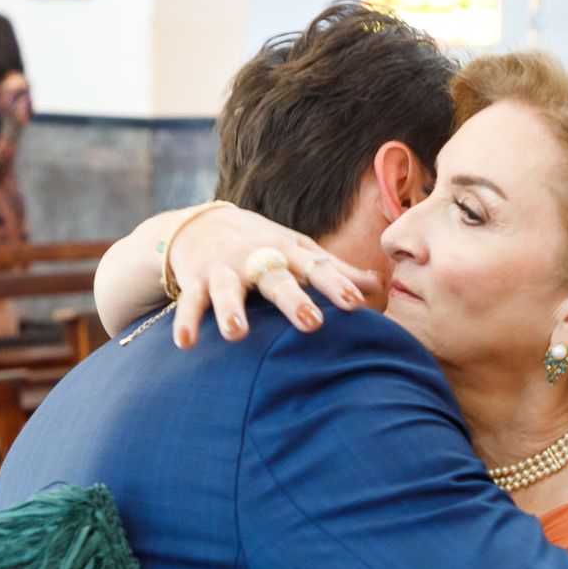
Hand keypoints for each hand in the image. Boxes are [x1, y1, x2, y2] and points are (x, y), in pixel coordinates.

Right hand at [165, 206, 380, 348]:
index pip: (317, 268)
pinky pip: (190, 303)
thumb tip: (381, 286)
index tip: (357, 302)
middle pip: (277, 279)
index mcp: (287, 252)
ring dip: (231, 310)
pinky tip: (186, 343)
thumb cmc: (261, 245)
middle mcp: (257, 259)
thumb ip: (335, 270)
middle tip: (311, 323)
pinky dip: (186, 322)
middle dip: (293, 300)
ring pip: (228, 290)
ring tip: (236, 334)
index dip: (337, 285)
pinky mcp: (194, 280)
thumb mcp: (297, 250)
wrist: (199, 225)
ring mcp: (224, 269)